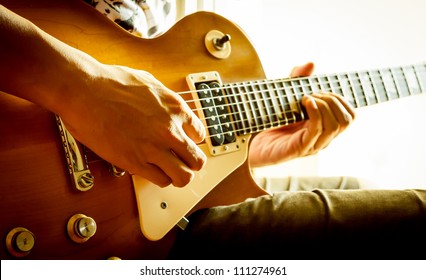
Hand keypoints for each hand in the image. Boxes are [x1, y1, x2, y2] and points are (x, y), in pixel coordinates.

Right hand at [60, 65, 206, 187]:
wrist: (84, 90)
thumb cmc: (110, 82)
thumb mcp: (149, 82)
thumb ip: (165, 99)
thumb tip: (170, 109)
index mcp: (175, 108)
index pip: (200, 134)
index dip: (191, 141)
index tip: (184, 143)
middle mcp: (170, 129)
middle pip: (197, 160)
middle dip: (190, 163)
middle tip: (181, 161)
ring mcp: (154, 148)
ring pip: (184, 177)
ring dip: (178, 175)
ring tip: (169, 171)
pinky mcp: (135, 162)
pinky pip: (161, 181)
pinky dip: (159, 178)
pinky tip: (151, 170)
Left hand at [248, 62, 355, 167]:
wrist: (253, 143)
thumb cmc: (271, 122)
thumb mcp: (286, 97)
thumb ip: (298, 81)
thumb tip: (311, 63)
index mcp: (325, 128)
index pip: (350, 116)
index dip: (341, 100)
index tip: (321, 91)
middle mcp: (322, 139)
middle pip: (346, 120)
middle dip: (333, 100)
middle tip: (312, 94)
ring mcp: (312, 145)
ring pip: (334, 126)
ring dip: (324, 106)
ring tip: (306, 98)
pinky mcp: (299, 148)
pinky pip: (316, 131)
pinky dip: (315, 113)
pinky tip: (306, 102)